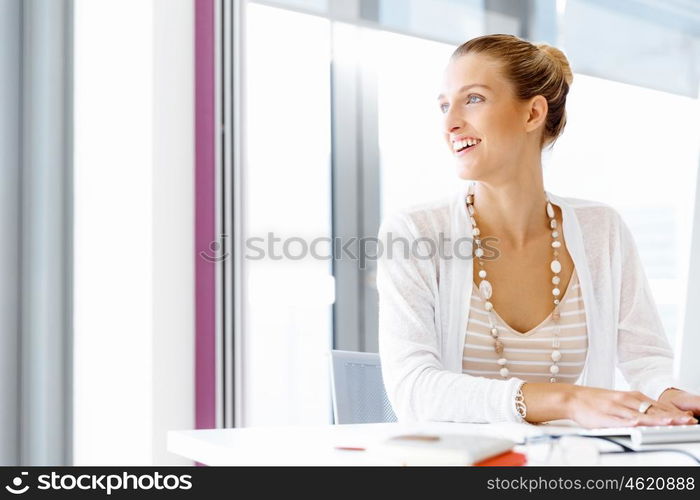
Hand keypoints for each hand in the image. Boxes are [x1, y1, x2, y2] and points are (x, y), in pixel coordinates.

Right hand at [566, 386, 698, 428]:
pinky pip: (617, 420)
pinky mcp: (603, 416)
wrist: (572, 397)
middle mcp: (625, 400)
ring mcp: (614, 408)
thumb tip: (657, 413)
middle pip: (652, 409)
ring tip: (669, 422)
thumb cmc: (596, 401)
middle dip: (671, 416)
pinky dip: (627, 421)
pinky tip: (636, 423)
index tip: (689, 418)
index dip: (674, 412)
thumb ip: (637, 406)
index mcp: (630, 397)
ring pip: (638, 414)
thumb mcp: (620, 400)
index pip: (657, 405)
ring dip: (654, 418)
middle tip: (687, 421)